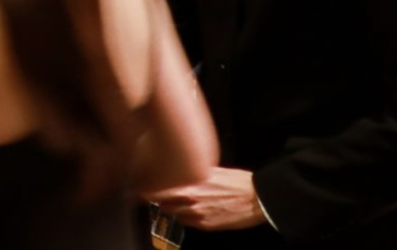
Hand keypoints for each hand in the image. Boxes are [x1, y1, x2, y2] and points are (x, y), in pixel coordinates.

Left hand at [148, 167, 266, 230]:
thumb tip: (178, 170)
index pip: (157, 190)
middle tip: (161, 193)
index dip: (146, 190)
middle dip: (160, 199)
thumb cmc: (237, 182)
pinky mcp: (205, 226)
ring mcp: (196, 215)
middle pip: (162, 203)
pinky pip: (187, 222)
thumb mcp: (211, 170)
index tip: (141, 188)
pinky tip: (194, 209)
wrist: (256, 199)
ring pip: (173, 214)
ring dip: (173, 208)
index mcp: (190, 184)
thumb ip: (191, 172)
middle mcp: (190, 201)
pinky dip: (186, 216)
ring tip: (182, 200)